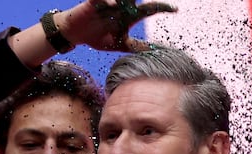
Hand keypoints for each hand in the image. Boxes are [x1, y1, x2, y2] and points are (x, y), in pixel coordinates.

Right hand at [57, 0, 177, 51]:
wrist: (76, 34)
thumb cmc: (98, 37)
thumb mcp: (119, 44)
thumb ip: (135, 46)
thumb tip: (152, 51)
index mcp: (129, 16)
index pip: (149, 10)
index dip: (162, 8)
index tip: (175, 10)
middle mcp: (121, 6)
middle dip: (147, 0)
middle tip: (160, 5)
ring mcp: (108, 3)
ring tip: (131, 1)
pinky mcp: (94, 2)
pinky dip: (107, 0)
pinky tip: (113, 3)